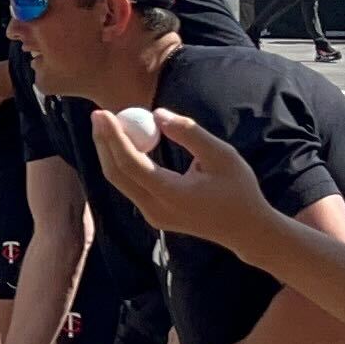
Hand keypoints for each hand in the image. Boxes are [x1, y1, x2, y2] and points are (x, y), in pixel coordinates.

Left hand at [90, 105, 274, 257]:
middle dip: (104, 142)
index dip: (113, 137)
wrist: (247, 230)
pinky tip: (125, 142)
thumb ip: (189, 133)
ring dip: (110, 152)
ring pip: (120, 181)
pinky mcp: (154, 215)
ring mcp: (152, 215)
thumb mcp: (221, 155)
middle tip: (98, 114)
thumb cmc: (239, 189)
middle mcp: (155, 209)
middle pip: (116, 173)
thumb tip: (156, 114)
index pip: (130, 164)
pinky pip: (130, 185)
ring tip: (107, 124)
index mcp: (172, 195)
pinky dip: (124, 163)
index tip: (103, 113)